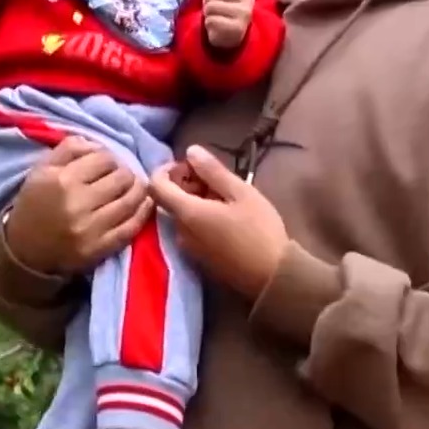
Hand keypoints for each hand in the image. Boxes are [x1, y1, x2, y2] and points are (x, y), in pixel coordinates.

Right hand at [0, 138, 152, 275]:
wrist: (24, 250)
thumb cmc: (34, 204)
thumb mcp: (41, 170)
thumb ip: (69, 149)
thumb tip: (98, 144)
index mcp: (62, 180)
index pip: (104, 158)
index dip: (108, 158)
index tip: (104, 165)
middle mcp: (78, 203)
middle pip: (122, 178)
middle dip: (124, 173)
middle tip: (120, 177)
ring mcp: (91, 228)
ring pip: (131, 201)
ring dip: (138, 190)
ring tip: (134, 187)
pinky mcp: (100, 248)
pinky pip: (131, 227)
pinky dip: (142, 213)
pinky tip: (144, 204)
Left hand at [147, 144, 289, 298]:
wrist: (273, 277)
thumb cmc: (259, 230)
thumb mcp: (241, 193)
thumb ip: (213, 171)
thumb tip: (190, 151)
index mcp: (186, 213)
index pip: (155, 186)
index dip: (167, 169)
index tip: (191, 165)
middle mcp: (179, 231)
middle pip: (168, 199)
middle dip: (186, 182)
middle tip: (215, 178)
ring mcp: (187, 247)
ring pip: (181, 214)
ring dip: (195, 199)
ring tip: (225, 195)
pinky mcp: (198, 258)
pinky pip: (190, 229)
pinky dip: (200, 215)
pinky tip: (225, 214)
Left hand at [199, 0, 253, 48]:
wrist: (230, 36)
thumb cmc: (223, 9)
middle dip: (207, 0)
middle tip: (212, 7)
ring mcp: (244, 13)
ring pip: (211, 5)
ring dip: (207, 13)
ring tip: (214, 16)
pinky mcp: (237, 28)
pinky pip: (211, 20)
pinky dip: (208, 24)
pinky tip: (216, 26)